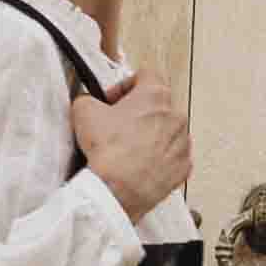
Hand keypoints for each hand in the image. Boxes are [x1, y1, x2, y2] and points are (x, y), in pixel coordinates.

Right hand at [70, 65, 191, 222]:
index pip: (146, 76)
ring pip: (167, 132)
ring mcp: (182, 143)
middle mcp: (175, 116)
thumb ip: (88, 98)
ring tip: (128, 149)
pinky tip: (139, 165)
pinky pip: (172, 158)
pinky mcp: (182, 167)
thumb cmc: (108, 150)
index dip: (125, 86)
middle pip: (157, 106)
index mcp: (155, 95)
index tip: (113, 100)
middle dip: (138, 114)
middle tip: (118, 126)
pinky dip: (158, 160)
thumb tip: (87, 101)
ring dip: (150, 137)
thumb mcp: (83, 111)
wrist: (117, 189)